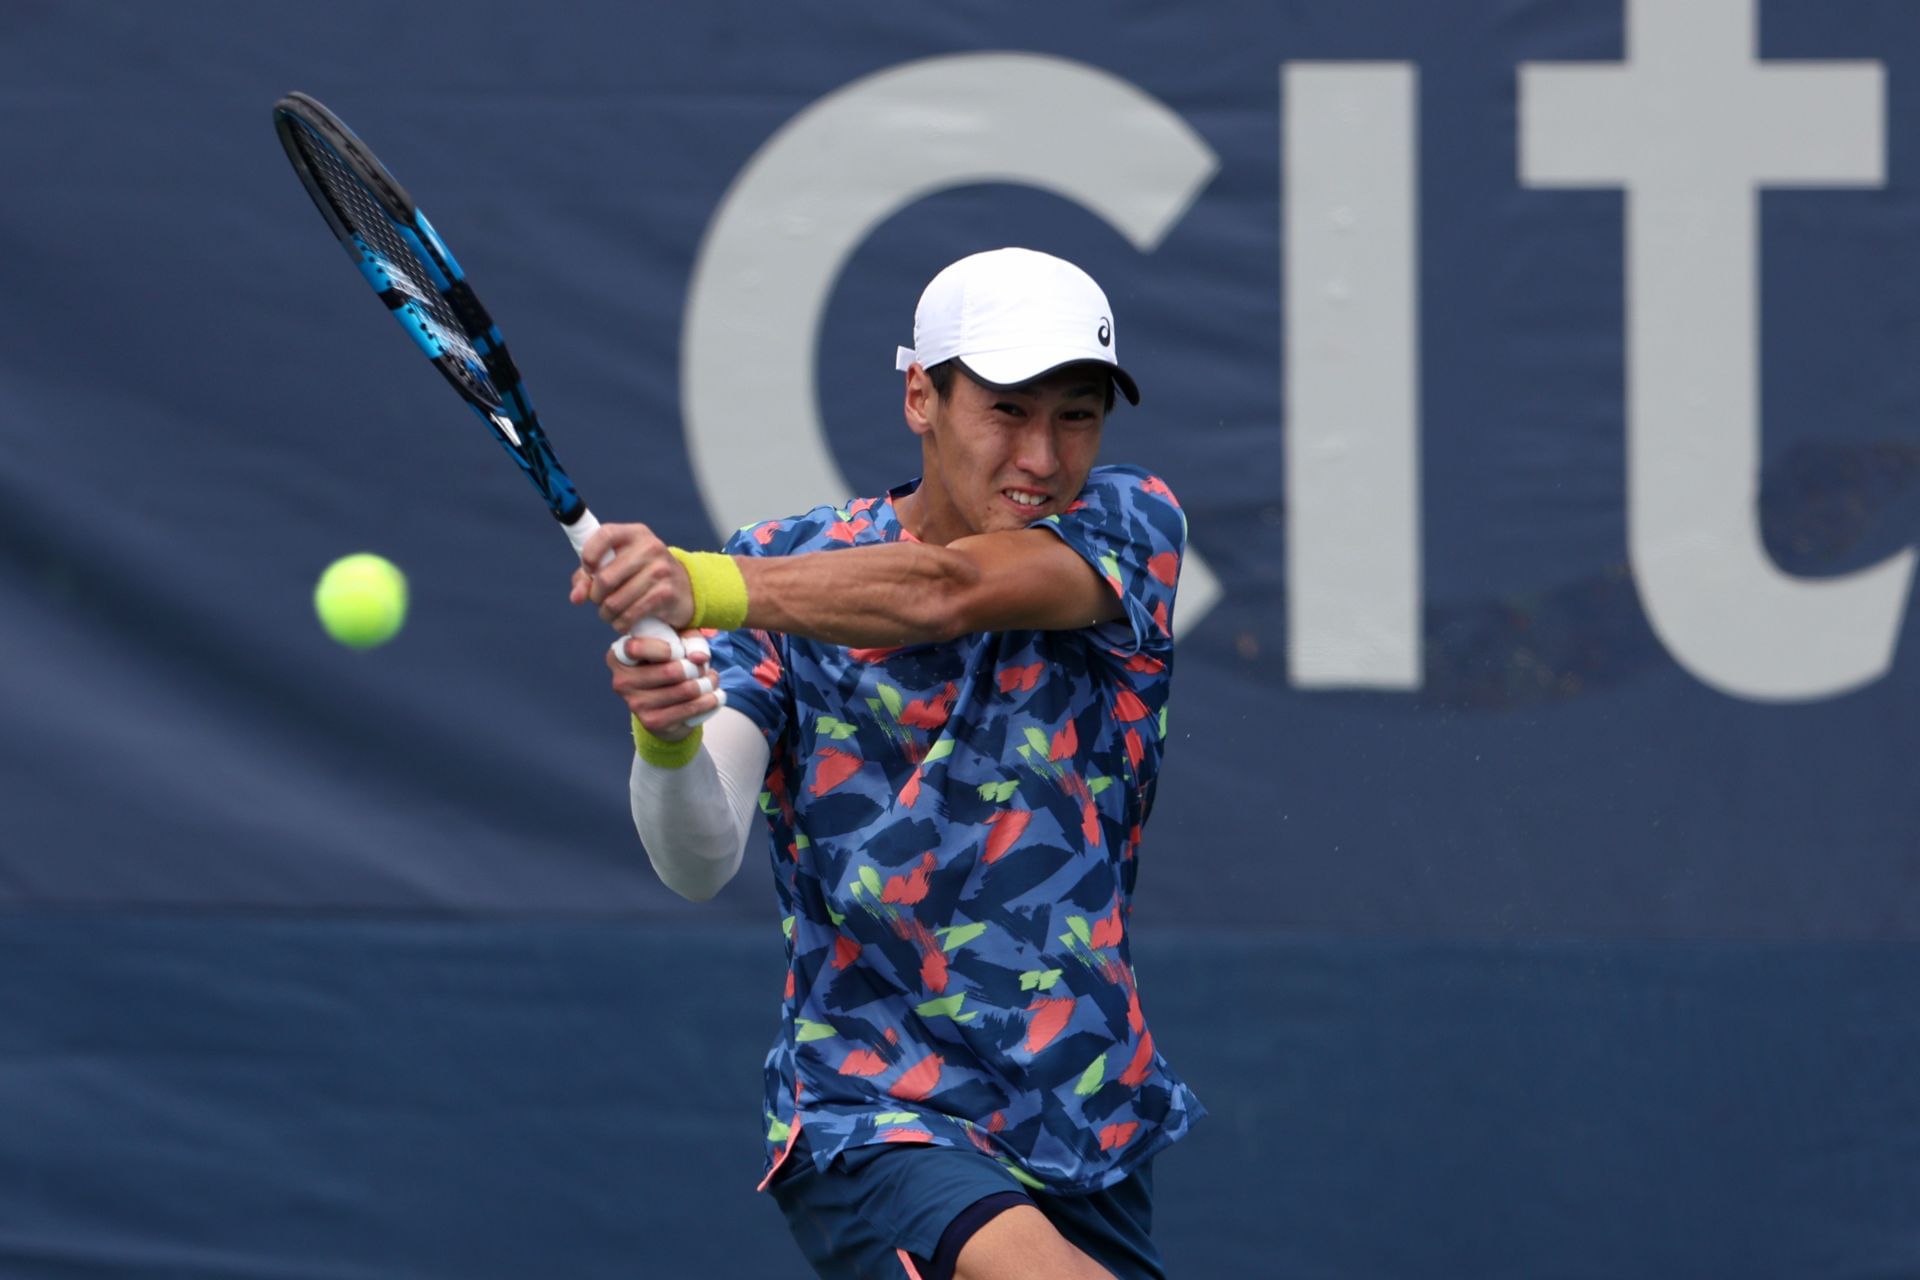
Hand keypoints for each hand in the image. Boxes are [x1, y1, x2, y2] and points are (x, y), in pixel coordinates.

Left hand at [569, 521, 694, 632]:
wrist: (685, 588)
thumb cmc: (642, 575)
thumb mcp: (619, 565)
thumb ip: (590, 576)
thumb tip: (576, 597)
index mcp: (635, 534)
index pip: (605, 535)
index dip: (589, 555)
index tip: (588, 570)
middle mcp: (650, 548)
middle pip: (605, 578)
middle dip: (595, 597)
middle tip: (599, 601)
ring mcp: (660, 570)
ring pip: (615, 602)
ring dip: (606, 614)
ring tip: (610, 614)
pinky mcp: (665, 594)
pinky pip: (630, 615)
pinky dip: (621, 624)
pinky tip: (622, 622)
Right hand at [608, 630, 721, 740]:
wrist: (665, 704)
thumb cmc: (668, 663)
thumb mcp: (677, 642)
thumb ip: (689, 640)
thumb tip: (699, 657)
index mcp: (619, 656)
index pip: (636, 648)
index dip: (664, 648)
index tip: (679, 651)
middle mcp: (622, 681)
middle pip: (670, 671)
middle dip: (695, 667)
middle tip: (702, 667)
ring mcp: (635, 704)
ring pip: (685, 690)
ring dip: (707, 683)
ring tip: (711, 679)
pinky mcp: (652, 722)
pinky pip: (690, 708)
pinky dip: (708, 700)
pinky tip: (713, 695)